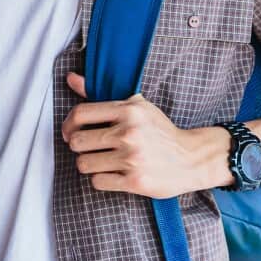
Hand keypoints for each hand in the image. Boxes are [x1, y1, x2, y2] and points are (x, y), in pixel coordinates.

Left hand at [62, 72, 220, 198]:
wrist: (192, 159)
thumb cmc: (159, 131)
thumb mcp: (135, 106)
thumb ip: (99, 94)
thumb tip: (70, 78)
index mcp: (128, 111)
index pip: (80, 114)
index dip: (68, 124)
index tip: (70, 132)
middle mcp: (129, 133)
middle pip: (77, 141)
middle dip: (79, 146)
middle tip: (89, 148)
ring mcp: (132, 158)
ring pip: (84, 163)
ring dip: (89, 164)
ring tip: (102, 161)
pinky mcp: (135, 181)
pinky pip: (97, 181)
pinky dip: (101, 179)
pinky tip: (113, 173)